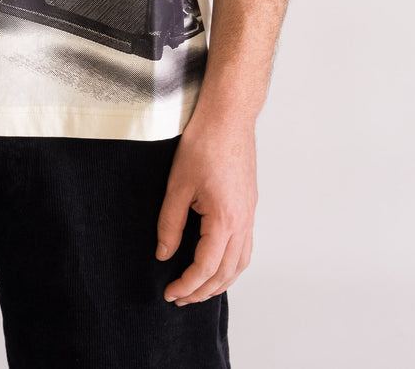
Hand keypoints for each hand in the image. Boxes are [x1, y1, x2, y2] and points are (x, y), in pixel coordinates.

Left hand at [154, 107, 256, 304]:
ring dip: (220, 282)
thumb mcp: (177, 185)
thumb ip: (170, 224)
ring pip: (241, 263)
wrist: (229, 116)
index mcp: (225, 220)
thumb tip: (163, 254)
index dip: (186, 285)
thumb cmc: (204, 144)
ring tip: (198, 289)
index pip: (205, 267)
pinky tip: (217, 263)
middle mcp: (243, 222)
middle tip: (180, 298)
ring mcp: (250, 214)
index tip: (170, 293)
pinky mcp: (250, 205)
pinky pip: (246, 246)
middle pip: (227, 273)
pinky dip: (232, 264)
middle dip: (202, 291)